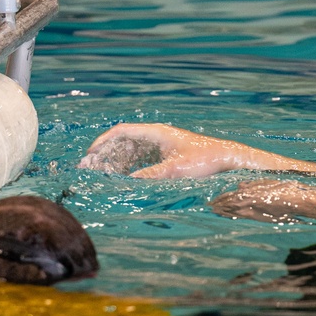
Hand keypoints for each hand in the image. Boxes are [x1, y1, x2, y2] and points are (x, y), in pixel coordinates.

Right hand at [78, 123, 246, 178]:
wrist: (227, 158)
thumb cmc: (204, 160)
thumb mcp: (175, 170)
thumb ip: (149, 176)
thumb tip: (126, 183)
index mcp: (156, 133)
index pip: (122, 131)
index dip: (102, 142)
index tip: (89, 155)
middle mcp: (157, 135)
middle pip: (123, 140)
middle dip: (105, 153)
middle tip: (88, 167)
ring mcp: (162, 144)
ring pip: (131, 149)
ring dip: (115, 159)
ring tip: (100, 172)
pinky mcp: (167, 153)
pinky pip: (141, 156)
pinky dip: (128, 164)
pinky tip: (121, 176)